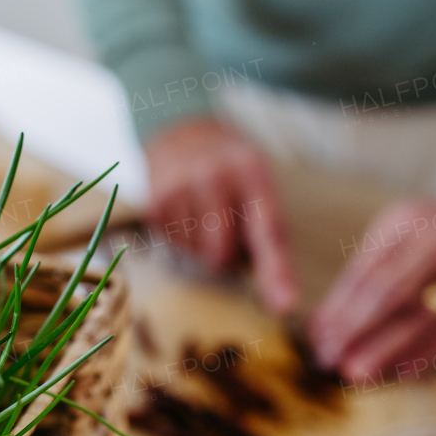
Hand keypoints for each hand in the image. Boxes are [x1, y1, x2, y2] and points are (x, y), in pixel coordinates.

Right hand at [145, 115, 297, 312]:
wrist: (184, 130)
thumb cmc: (233, 173)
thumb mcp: (260, 185)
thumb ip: (269, 235)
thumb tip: (282, 302)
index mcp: (252, 171)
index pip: (267, 230)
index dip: (276, 271)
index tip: (284, 305)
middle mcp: (214, 175)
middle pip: (221, 253)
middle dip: (225, 254)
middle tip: (224, 227)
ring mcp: (178, 186)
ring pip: (194, 254)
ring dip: (200, 245)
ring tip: (202, 213)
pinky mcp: (152, 201)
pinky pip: (171, 246)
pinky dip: (180, 238)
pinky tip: (183, 211)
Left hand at [312, 197, 435, 382]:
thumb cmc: (429, 232)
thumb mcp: (395, 233)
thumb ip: (362, 272)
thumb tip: (322, 325)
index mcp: (409, 222)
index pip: (369, 271)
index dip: (341, 307)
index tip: (319, 337)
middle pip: (396, 292)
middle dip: (359, 329)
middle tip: (332, 359)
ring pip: (426, 317)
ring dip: (389, 350)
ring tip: (359, 373)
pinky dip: (427, 353)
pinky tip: (402, 372)